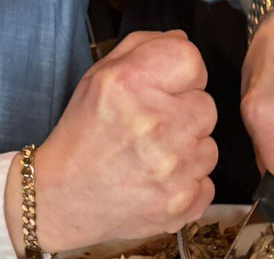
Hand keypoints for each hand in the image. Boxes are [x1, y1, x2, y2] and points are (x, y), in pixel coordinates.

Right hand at [7, 31, 217, 252]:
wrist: (64, 199)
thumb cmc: (83, 138)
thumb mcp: (98, 78)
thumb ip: (142, 49)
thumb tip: (180, 41)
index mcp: (132, 85)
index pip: (191, 60)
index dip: (183, 76)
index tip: (170, 90)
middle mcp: (155, 125)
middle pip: (207, 107)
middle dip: (184, 116)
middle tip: (153, 131)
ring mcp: (171, 168)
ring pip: (209, 148)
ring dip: (187, 152)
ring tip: (153, 159)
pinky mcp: (180, 203)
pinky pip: (206, 184)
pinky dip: (187, 185)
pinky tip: (158, 183)